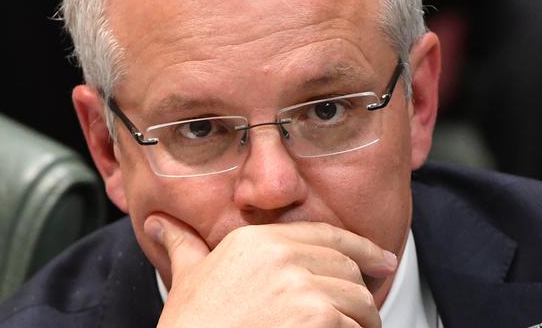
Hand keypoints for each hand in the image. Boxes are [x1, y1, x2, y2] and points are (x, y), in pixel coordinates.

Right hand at [144, 215, 397, 327]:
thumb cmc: (191, 324)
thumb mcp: (187, 278)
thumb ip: (182, 245)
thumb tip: (159, 223)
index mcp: (257, 239)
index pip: (328, 235)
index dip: (362, 248)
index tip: (383, 260)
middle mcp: (283, 256)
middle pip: (347, 268)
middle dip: (360, 292)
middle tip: (362, 312)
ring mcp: (301, 288)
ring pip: (359, 300)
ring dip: (362, 321)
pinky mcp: (316, 319)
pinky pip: (354, 327)